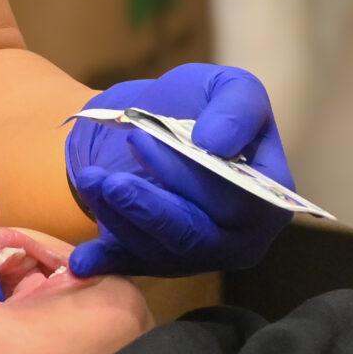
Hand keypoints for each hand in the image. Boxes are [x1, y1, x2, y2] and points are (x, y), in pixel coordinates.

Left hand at [65, 63, 294, 277]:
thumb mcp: (228, 86)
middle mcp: (240, 239)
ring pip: (162, 252)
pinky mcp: (161, 263)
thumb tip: (216, 144)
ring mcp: (200, 257)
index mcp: (270, 199)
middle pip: (196, 236)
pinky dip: (107, 263)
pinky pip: (134, 267)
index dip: (190, 176)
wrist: (157, 124)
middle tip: (106, 175)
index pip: (238, 203)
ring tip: (90, 180)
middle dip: (148, 205)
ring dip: (121, 218)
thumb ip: (237, 106)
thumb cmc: (204, 105)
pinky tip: (82, 261)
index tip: (143, 139)